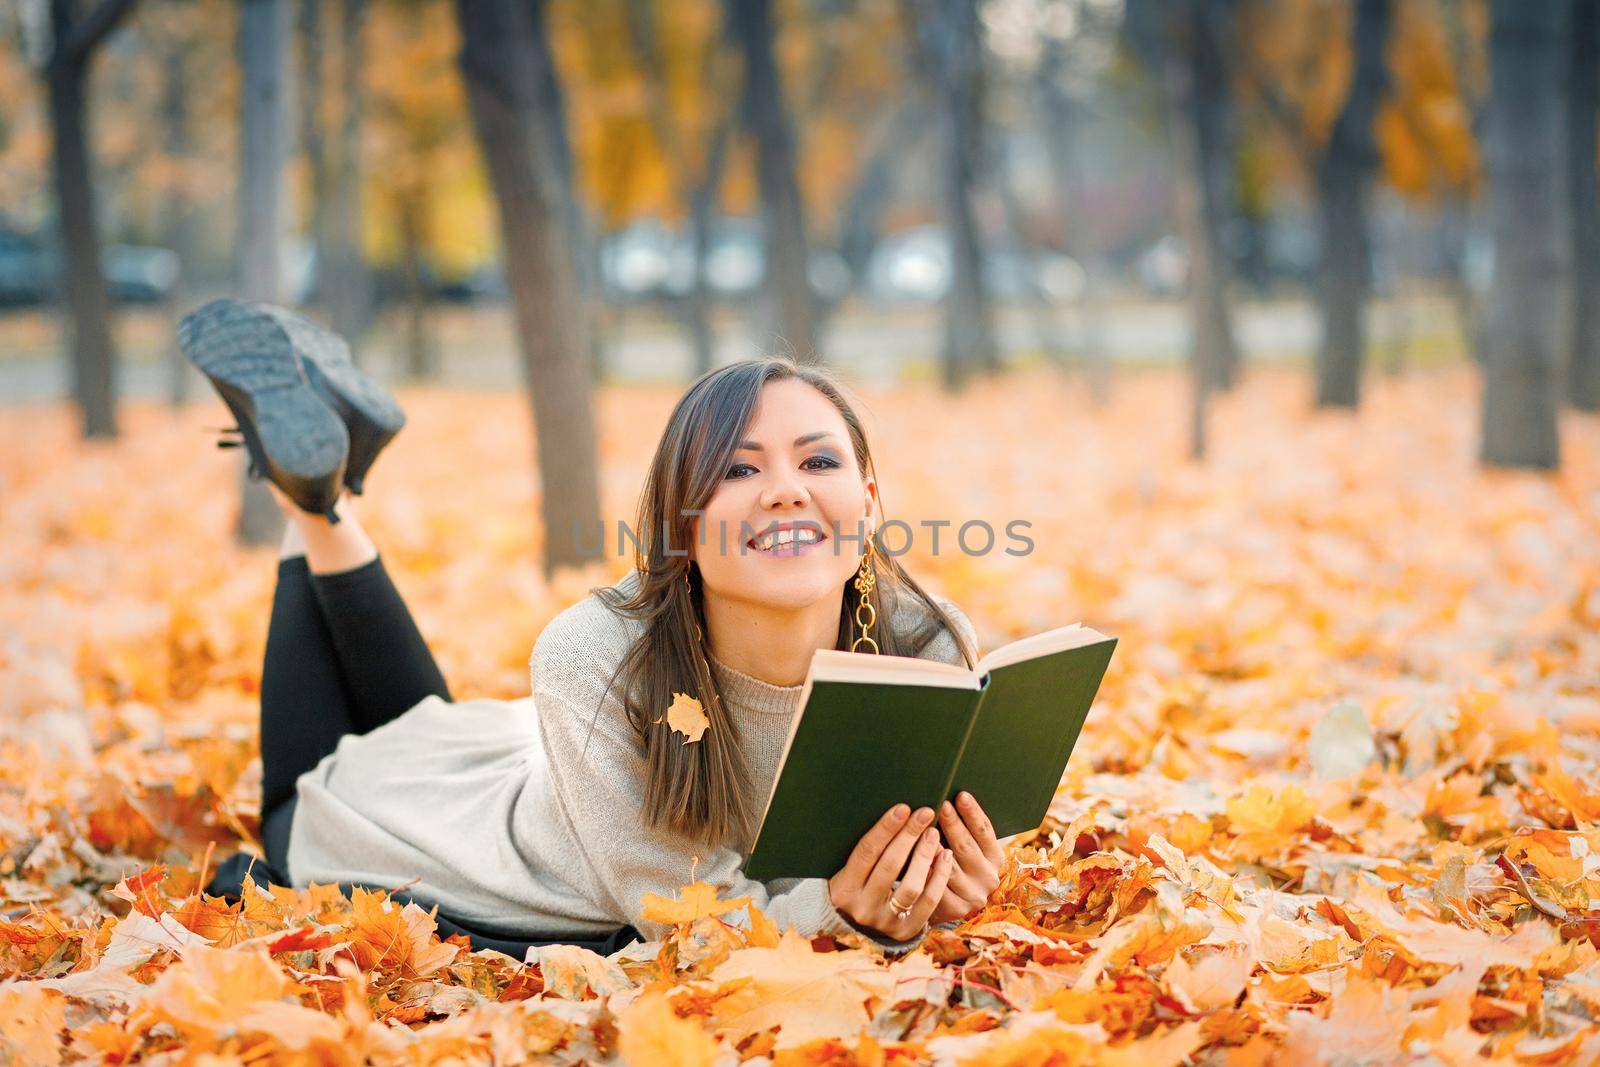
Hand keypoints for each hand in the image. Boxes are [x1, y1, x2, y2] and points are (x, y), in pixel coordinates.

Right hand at [828, 804, 954, 941]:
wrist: (856, 931)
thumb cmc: (855, 889)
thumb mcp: (849, 872)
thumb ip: (867, 851)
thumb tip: (896, 815)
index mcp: (844, 889)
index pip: (866, 852)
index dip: (885, 829)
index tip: (903, 808)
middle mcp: (862, 908)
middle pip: (890, 865)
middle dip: (909, 835)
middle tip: (925, 813)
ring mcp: (885, 923)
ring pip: (911, 886)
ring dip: (925, 856)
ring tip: (934, 834)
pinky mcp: (906, 932)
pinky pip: (929, 903)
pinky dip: (939, 878)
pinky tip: (946, 856)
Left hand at [930, 791, 1004, 924]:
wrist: (944, 904)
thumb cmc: (952, 865)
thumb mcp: (966, 850)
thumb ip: (961, 830)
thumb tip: (948, 798)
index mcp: (995, 858)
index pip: (985, 831)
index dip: (973, 812)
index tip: (961, 795)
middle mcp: (988, 878)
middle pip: (967, 846)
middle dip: (952, 824)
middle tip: (940, 805)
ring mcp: (973, 896)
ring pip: (949, 866)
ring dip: (935, 846)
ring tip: (924, 827)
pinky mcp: (956, 910)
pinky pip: (937, 887)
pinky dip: (926, 871)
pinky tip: (915, 858)